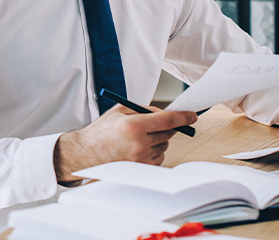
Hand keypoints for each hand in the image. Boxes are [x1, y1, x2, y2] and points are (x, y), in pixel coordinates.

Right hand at [53, 104, 197, 183]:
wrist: (86, 153)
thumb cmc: (100, 132)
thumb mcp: (120, 111)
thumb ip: (143, 109)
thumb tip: (163, 112)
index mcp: (134, 126)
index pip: (168, 120)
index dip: (183, 117)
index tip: (192, 115)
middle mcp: (139, 143)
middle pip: (168, 132)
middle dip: (166, 126)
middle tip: (157, 123)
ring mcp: (141, 158)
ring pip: (164, 145)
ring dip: (159, 139)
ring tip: (140, 137)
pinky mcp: (141, 169)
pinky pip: (159, 156)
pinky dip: (154, 150)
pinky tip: (139, 148)